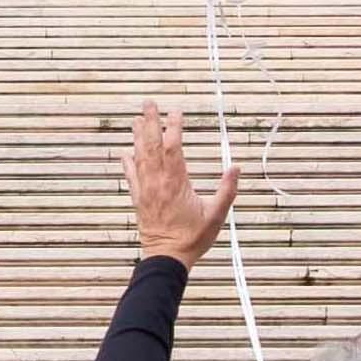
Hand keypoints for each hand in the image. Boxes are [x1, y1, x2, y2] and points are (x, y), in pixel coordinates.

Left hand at [128, 102, 248, 264]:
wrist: (167, 257)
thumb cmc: (193, 238)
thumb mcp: (217, 215)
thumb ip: (227, 190)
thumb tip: (236, 167)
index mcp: (177, 183)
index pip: (174, 147)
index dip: (174, 127)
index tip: (176, 112)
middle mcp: (158, 182)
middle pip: (152, 145)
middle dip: (150, 122)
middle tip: (148, 103)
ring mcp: (146, 190)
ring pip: (140, 157)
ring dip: (137, 137)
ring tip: (135, 119)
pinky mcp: (138, 200)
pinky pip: (130, 177)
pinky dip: (127, 163)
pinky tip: (125, 152)